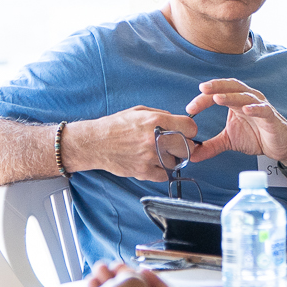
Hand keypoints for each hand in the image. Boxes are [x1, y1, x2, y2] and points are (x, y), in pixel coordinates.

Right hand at [65, 106, 200, 180]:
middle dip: (184, 146)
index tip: (186, 132)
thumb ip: (161, 115)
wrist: (96, 142)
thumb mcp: (139, 111)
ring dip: (171, 159)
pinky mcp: (143, 171)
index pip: (190, 128)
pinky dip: (161, 171)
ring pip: (176, 162)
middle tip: (175, 145)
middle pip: (187, 147)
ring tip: (159, 153)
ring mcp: (150, 157)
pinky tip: (153, 163)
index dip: (190, 130)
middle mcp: (155, 139)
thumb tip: (178, 122)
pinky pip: (163, 175)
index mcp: (156, 121)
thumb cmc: (116, 126)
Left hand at [185, 79, 286, 166]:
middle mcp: (248, 99)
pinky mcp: (271, 117)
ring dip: (231, 96)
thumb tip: (193, 154)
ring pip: (245, 96)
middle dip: (216, 87)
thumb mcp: (229, 141)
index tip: (190, 107)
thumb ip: (212, 145)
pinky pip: (263, 110)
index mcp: (236, 102)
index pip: (218, 93)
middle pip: (231, 87)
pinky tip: (246, 110)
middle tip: (202, 90)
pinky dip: (255, 108)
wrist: (280, 146)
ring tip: (217, 98)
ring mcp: (260, 106)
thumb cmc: (258, 137)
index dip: (204, 98)